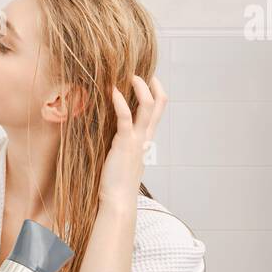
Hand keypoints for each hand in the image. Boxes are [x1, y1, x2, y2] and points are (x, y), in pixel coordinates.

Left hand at [99, 74, 166, 208]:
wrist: (118, 200)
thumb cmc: (116, 183)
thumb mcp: (122, 158)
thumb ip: (122, 146)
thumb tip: (113, 138)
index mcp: (146, 139)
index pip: (158, 110)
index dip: (155, 92)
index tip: (145, 79)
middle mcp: (145, 137)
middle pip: (159, 103)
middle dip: (153, 84)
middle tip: (140, 70)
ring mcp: (137, 139)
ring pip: (148, 106)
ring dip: (139, 87)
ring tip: (129, 75)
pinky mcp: (124, 143)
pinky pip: (126, 117)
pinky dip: (120, 101)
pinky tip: (112, 91)